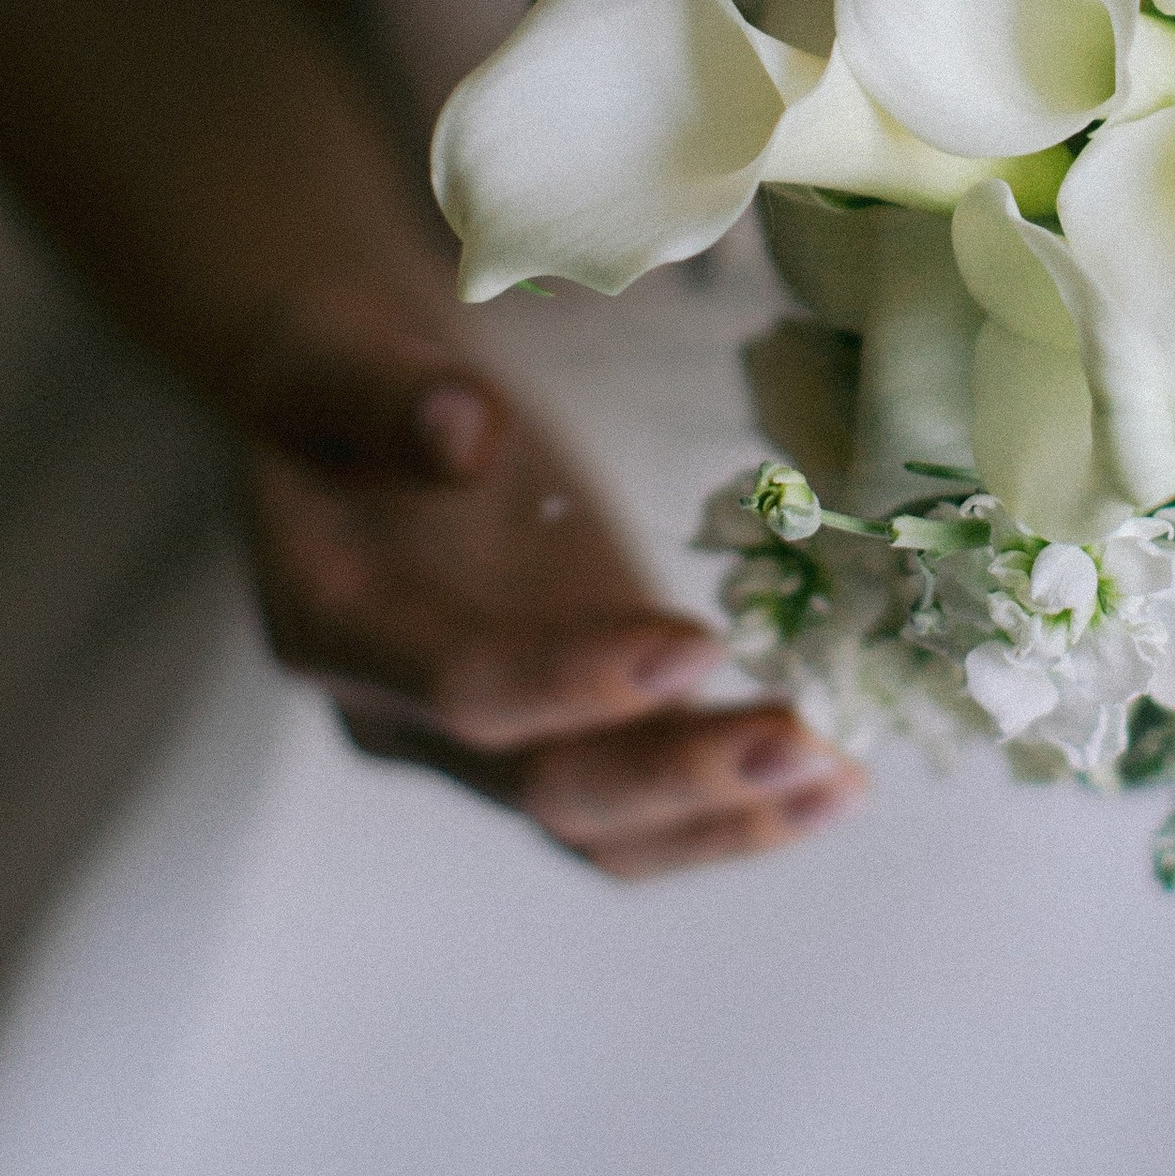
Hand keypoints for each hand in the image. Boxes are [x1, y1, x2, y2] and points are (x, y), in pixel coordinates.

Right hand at [233, 319, 862, 876]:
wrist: (334, 388)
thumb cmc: (333, 358)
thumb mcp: (336, 353)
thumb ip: (384, 396)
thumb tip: (464, 434)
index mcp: (335, 625)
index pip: (461, 687)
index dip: (573, 680)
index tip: (694, 643)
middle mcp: (403, 711)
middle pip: (543, 784)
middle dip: (678, 776)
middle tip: (805, 739)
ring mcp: (483, 731)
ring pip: (601, 822)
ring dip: (725, 815)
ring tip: (841, 781)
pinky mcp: (554, 718)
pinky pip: (639, 793)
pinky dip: (731, 798)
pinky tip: (829, 775)